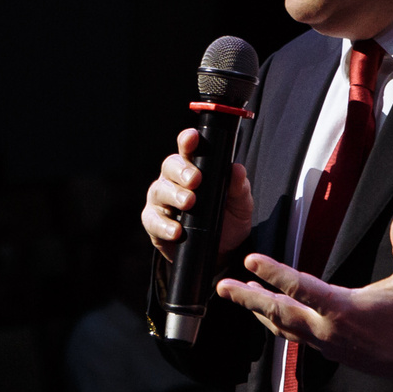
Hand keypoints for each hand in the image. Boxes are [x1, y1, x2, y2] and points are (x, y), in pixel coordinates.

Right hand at [142, 128, 254, 264]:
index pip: (187, 150)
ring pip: (159, 191)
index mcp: (194, 169)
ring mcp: (161, 201)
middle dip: (181, 171)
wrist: (221, 253)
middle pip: (169, 166)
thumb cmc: (228, 220)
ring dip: (173, 196)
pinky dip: (164, 225)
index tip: (191, 138)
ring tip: (189, 203)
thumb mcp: (240, 204)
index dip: (187, 141)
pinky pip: (152, 221)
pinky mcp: (154, 224)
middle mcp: (173, 181)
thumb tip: (237, 169)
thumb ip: (239, 187)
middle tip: (195, 180)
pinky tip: (177, 231)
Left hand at [217, 209, 392, 381]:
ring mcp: (324, 343)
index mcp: (343, 309)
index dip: (273, 272)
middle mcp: (327, 329)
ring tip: (237, 294)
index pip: (300, 288)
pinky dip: (275, 323)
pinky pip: (293, 336)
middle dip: (247, 297)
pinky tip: (266, 313)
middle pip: (278, 312)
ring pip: (281, 326)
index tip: (251, 260)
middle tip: (223, 286)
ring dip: (257, 309)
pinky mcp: (327, 351)